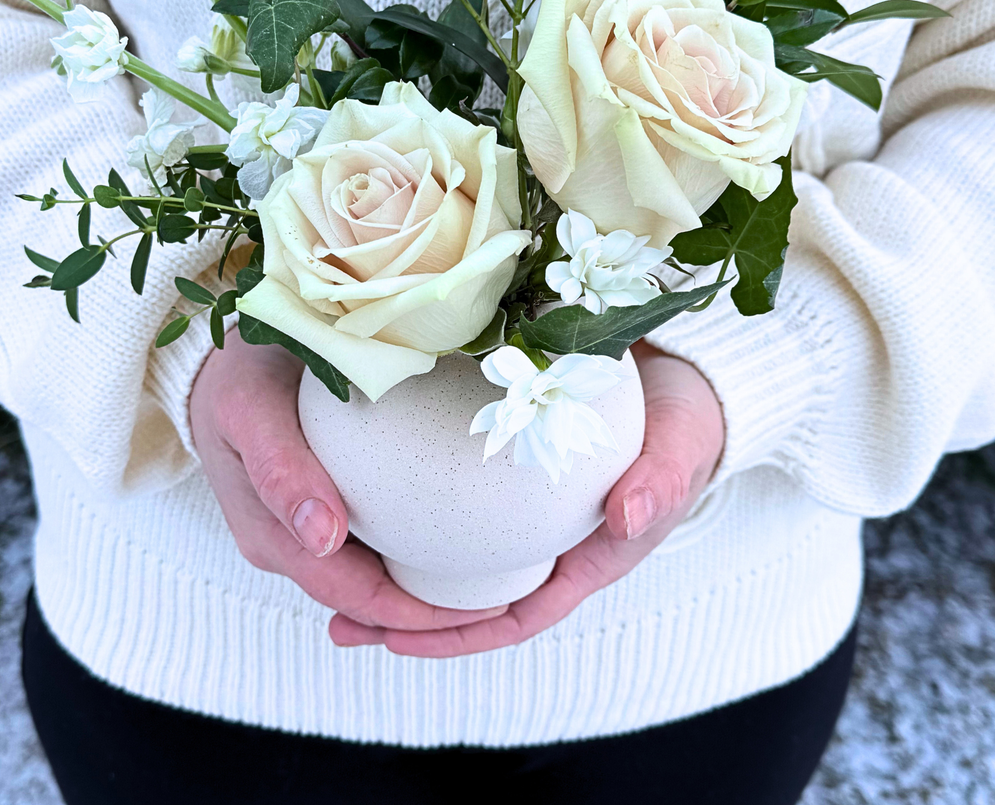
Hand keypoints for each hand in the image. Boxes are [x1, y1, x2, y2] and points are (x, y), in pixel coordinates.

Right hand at [189, 328, 508, 632]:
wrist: (215, 359)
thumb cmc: (235, 377)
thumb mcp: (250, 410)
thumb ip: (280, 470)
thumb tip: (324, 539)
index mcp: (273, 537)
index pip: (355, 598)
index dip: (419, 616)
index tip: (486, 613)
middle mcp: (292, 544)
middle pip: (370, 602)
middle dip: (435, 614)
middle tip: (512, 599)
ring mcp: (307, 528)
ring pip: (374, 577)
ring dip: (429, 587)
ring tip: (498, 578)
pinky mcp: (324, 505)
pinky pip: (374, 542)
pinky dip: (416, 550)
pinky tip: (460, 538)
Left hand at [329, 342, 724, 656]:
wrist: (686, 381)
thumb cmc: (686, 425)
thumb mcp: (682, 449)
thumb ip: (661, 481)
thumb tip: (625, 518)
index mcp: (584, 559)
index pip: (512, 615)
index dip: (454, 634)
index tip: (393, 634)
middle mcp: (546, 544)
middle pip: (469, 597)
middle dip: (406, 618)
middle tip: (339, 619)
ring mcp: (525, 511)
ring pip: (454, 554)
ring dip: (395, 567)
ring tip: (329, 563)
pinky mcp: (508, 470)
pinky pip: (455, 499)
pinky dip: (412, 506)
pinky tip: (362, 486)